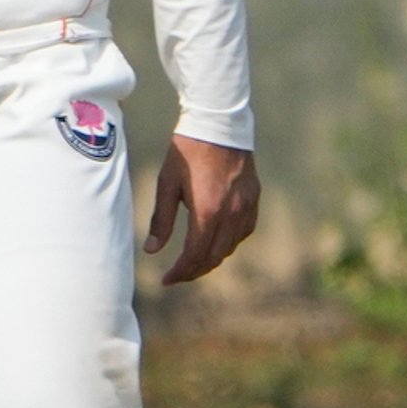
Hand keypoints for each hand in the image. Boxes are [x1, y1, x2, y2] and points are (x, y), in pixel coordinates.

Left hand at [148, 135, 259, 285]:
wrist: (218, 126)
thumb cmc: (186, 153)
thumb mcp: (166, 185)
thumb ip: (160, 220)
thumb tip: (152, 251)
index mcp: (208, 212)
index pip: (195, 256)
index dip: (180, 273)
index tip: (166, 280)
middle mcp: (232, 215)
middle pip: (214, 257)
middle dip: (193, 271)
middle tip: (175, 277)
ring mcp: (247, 208)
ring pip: (230, 247)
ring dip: (210, 259)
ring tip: (190, 262)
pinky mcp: (254, 201)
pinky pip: (243, 233)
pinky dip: (227, 243)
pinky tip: (213, 242)